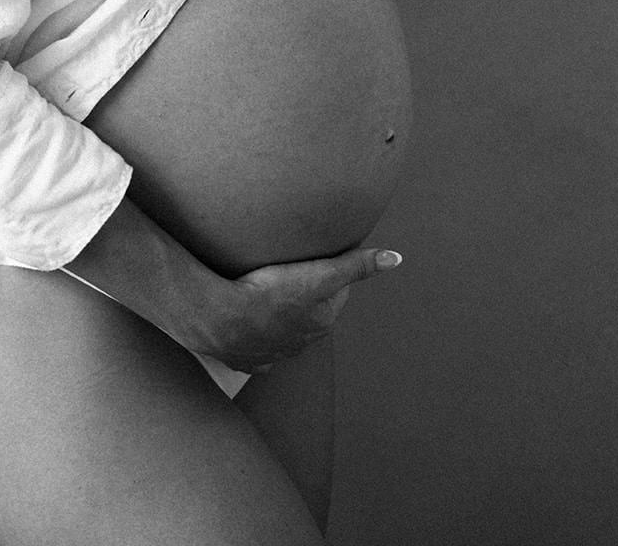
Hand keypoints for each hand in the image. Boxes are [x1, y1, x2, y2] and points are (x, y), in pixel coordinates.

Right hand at [203, 246, 401, 373]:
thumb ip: (356, 266)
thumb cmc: (272, 294)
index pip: (335, 292)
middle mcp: (302, 343)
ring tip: (266, 292)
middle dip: (305, 296)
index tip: (315, 259)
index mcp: (322, 322)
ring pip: (285, 332)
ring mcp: (273, 355)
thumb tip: (395, 258)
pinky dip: (256, 338)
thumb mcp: (320, 275)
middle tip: (289, 271)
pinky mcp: (247, 359)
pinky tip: (247, 324)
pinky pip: (256, 348)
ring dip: (281, 316)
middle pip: (310, 312)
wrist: (223, 318)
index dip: (327, 273)